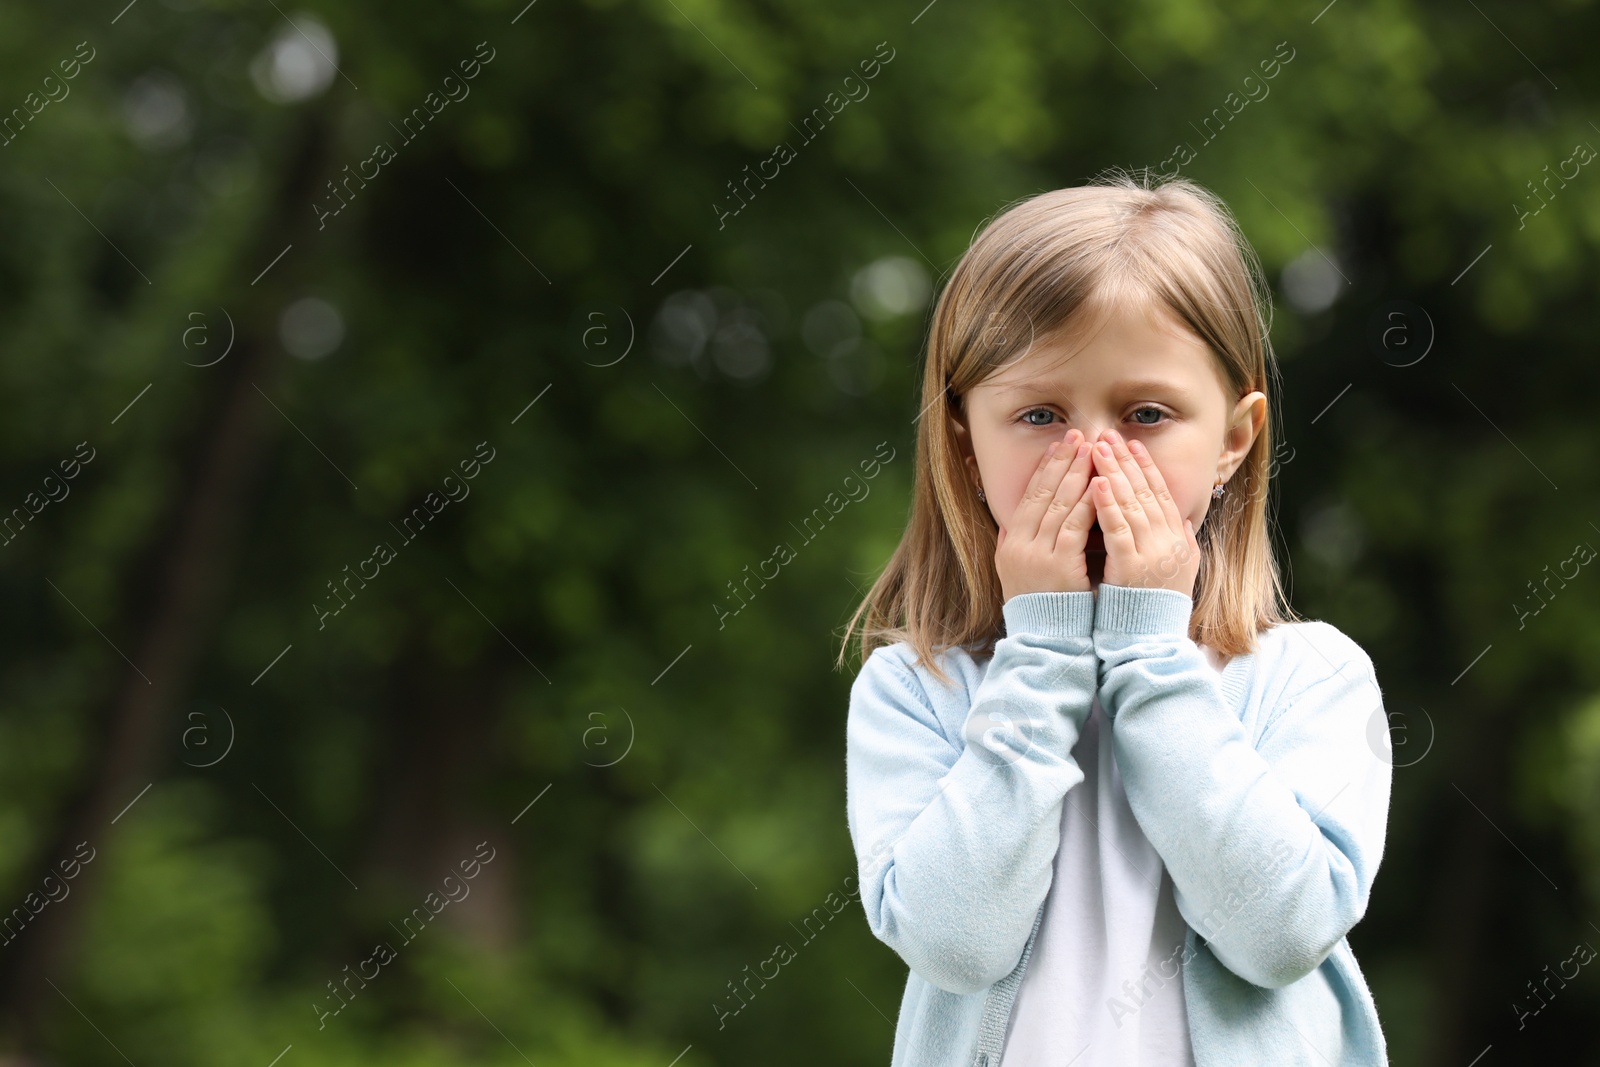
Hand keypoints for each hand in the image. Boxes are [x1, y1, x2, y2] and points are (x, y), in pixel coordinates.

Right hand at [994, 428, 1098, 601]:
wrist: (1046, 644)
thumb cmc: (1042, 610)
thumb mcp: (1018, 574)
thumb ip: (1017, 546)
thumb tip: (1011, 522)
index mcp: (1010, 545)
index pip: (1029, 496)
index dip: (1046, 468)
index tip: (1061, 445)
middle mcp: (1019, 546)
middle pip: (1043, 493)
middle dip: (1063, 462)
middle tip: (1079, 435)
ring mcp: (1038, 556)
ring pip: (1059, 504)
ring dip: (1077, 474)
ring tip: (1093, 451)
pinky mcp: (1060, 567)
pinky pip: (1075, 526)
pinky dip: (1087, 503)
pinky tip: (1099, 484)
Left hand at [1088, 429, 1200, 596]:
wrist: (1149, 644)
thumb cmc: (1154, 610)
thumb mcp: (1177, 573)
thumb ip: (1180, 545)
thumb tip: (1185, 521)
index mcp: (1180, 542)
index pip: (1163, 495)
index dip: (1146, 468)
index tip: (1132, 444)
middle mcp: (1170, 544)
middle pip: (1147, 493)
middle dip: (1126, 461)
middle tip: (1108, 435)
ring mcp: (1152, 555)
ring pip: (1133, 504)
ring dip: (1114, 473)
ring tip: (1097, 449)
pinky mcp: (1131, 569)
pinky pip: (1119, 530)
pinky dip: (1108, 505)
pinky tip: (1096, 483)